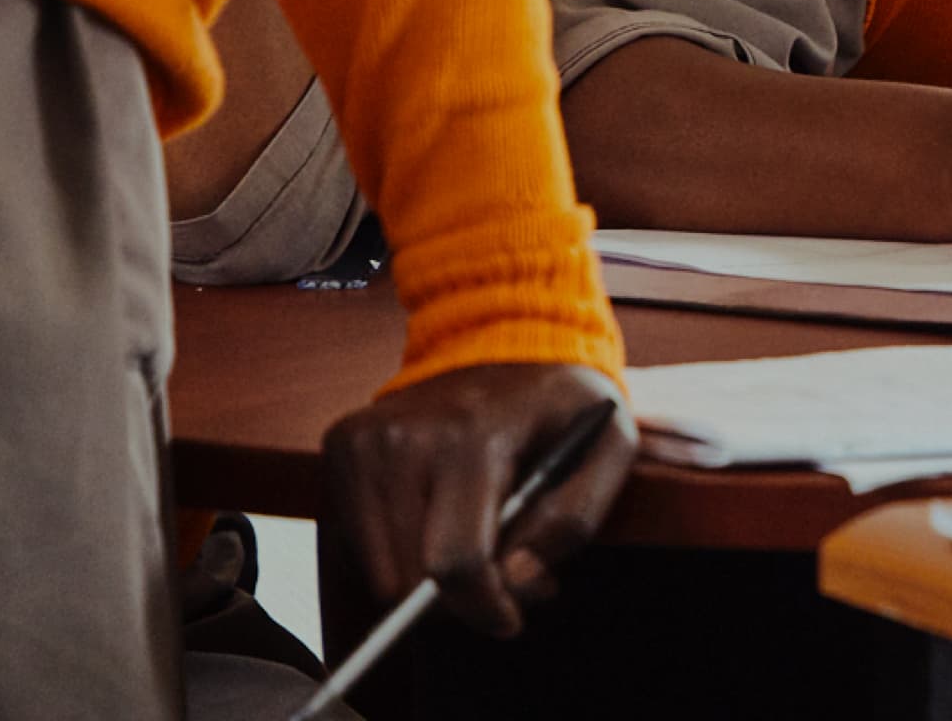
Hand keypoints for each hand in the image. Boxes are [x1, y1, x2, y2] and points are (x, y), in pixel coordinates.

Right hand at [322, 362, 636, 637]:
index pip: (457, 561)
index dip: (484, 609)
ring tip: (473, 543)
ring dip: (426, 580)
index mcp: (474, 434)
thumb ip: (573, 521)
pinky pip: (358, 545)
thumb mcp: (608, 448)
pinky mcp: (343, 446)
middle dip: (458, 600)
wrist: (504, 332)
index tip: (508, 619)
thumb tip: (516, 579)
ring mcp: (366, 440)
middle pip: (409, 578)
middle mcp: (406, 437)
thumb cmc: (562, 401)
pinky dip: (398, 553)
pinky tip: (437, 520)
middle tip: (500, 580)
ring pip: (379, 572)